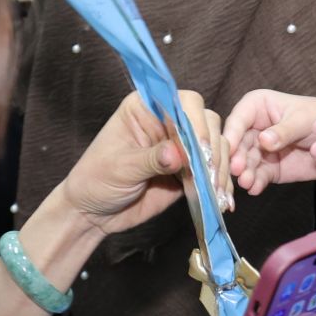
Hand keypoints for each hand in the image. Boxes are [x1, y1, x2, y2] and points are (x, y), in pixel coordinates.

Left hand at [65, 90, 232, 236]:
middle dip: (212, 149)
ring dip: (220, 169)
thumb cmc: (96, 180)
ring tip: (215, 192)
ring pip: (216, 147)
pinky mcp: (189, 171)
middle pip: (206, 122)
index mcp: (146, 109)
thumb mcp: (121, 167)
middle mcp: (168, 123)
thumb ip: (151, 159)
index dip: (196, 121)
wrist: (93, 213)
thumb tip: (178, 154)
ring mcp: (181, 147)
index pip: (183, 102)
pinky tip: (222, 200)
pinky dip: (220, 185)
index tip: (200, 148)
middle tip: (208, 175)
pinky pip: (213, 172)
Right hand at [224, 89, 315, 194]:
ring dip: (245, 173)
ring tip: (247, 181)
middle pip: (237, 144)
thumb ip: (283, 131)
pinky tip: (255, 188)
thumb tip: (263, 141)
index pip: (238, 120)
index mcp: (257, 106)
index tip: (228, 149)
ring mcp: (260, 150)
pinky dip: (256, 182)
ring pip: (246, 163)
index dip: (232, 134)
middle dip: (236, 158)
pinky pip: (259, 176)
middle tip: (236, 169)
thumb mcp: (303, 120)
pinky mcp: (268, 168)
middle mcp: (254, 128)